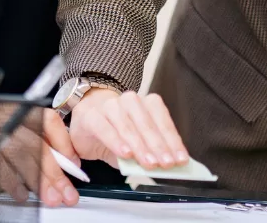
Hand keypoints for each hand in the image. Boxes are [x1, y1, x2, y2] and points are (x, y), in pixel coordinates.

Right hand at [0, 107, 79, 207]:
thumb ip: (27, 142)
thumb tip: (61, 163)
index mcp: (7, 107)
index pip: (44, 119)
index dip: (62, 142)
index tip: (73, 163)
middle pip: (36, 143)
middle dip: (55, 172)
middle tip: (67, 192)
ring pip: (22, 158)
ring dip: (39, 182)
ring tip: (49, 198)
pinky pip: (0, 170)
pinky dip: (15, 186)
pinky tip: (23, 195)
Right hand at [67, 88, 187, 170]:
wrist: (86, 121)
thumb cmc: (116, 134)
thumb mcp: (136, 144)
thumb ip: (150, 152)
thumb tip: (167, 165)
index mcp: (145, 104)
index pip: (162, 119)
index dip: (172, 140)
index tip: (180, 159)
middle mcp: (128, 101)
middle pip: (146, 122)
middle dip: (158, 145)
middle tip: (166, 163)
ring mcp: (109, 106)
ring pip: (127, 124)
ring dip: (140, 145)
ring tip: (148, 163)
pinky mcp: (91, 116)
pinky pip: (105, 128)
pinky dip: (116, 141)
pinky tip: (126, 154)